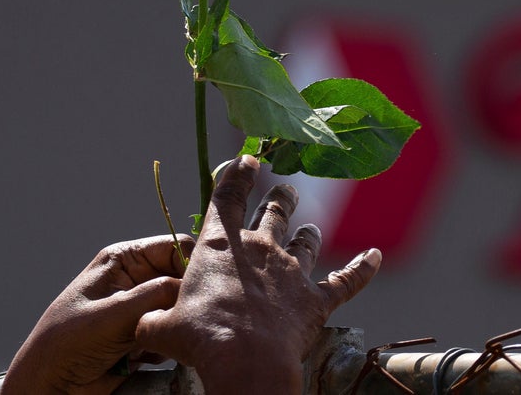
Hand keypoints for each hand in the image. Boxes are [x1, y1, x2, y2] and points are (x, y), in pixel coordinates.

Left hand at [2, 235, 193, 393]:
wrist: (50, 389)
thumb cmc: (66, 344)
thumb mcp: (113, 313)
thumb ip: (157, 294)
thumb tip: (194, 289)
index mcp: (124, 260)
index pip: (176, 247)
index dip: (193, 264)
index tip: (202, 288)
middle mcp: (136, 280)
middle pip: (183, 279)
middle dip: (184, 301)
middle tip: (181, 319)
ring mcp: (142, 309)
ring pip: (181, 309)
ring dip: (173, 327)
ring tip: (151, 342)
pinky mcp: (145, 335)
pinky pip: (173, 334)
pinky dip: (168, 346)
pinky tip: (144, 356)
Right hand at [136, 155, 381, 394]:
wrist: (246, 360)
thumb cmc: (200, 338)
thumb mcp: (160, 326)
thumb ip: (153, 317)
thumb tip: (145, 322)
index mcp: (221, 246)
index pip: (227, 198)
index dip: (236, 175)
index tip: (247, 159)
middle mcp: (262, 249)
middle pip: (274, 212)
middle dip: (281, 197)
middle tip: (287, 189)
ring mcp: (294, 272)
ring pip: (307, 243)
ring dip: (310, 235)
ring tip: (312, 229)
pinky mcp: (318, 299)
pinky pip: (348, 280)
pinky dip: (364, 268)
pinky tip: (375, 256)